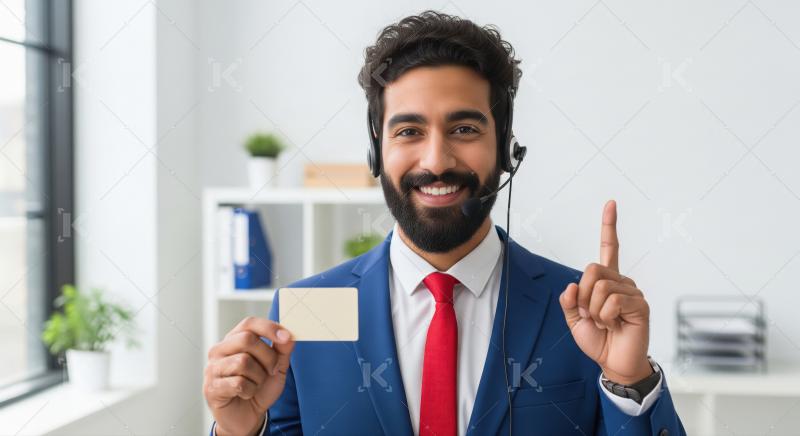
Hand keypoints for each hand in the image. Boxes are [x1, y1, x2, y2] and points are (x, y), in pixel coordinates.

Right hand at [204, 317, 294, 435]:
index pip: (249, 323)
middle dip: (268, 357)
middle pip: (247, 339)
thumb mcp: (277, 366)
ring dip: (258, 377)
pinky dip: (250, 390)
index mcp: (234, 340)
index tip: (286, 337)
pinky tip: (246, 393)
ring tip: (256, 384)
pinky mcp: (212, 387)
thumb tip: (288, 335)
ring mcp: (213, 368)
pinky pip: (238, 383)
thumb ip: (282, 349)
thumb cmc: (260, 388)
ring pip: (243, 362)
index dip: (269, 327)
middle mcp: (220, 350)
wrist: (248, 416)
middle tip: (271, 370)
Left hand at [558, 200, 651, 384]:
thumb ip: (568, 301)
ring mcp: (631, 291)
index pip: (609, 248)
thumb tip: (571, 286)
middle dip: (582, 295)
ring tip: (603, 322)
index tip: (611, 203)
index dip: (609, 226)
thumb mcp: (573, 320)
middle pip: (592, 269)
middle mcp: (621, 281)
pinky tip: (614, 324)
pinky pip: (612, 301)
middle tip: (589, 314)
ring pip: (600, 287)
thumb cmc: (598, 340)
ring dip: (593, 309)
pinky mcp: (639, 305)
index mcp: (606, 281)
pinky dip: (605, 315)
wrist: (613, 362)